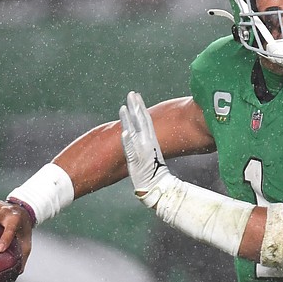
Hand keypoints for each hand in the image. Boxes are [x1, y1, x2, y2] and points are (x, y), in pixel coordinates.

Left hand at [119, 91, 174, 207]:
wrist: (158, 187)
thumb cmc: (153, 171)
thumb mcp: (149, 152)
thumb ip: (144, 142)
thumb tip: (138, 133)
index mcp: (151, 139)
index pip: (145, 119)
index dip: (140, 107)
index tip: (136, 96)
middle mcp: (147, 143)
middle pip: (141, 121)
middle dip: (136, 107)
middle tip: (132, 93)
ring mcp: (142, 152)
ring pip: (135, 133)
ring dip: (129, 120)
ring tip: (124, 107)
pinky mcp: (136, 162)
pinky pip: (131, 151)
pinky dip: (128, 142)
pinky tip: (124, 132)